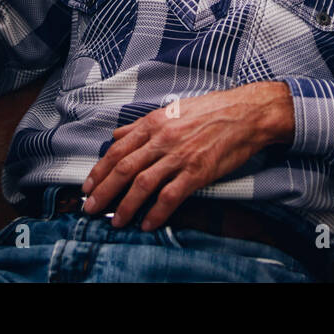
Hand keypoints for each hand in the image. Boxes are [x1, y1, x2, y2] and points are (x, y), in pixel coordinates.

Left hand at [79, 81, 293, 229]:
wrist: (245, 114)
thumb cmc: (210, 110)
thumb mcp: (171, 110)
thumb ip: (142, 125)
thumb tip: (116, 136)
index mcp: (154, 124)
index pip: (117, 151)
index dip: (99, 171)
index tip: (87, 187)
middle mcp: (162, 139)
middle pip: (124, 169)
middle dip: (104, 192)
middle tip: (90, 209)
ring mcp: (179, 156)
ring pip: (143, 183)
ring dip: (125, 205)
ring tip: (116, 221)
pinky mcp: (198, 171)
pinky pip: (171, 195)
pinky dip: (156, 212)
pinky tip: (147, 224)